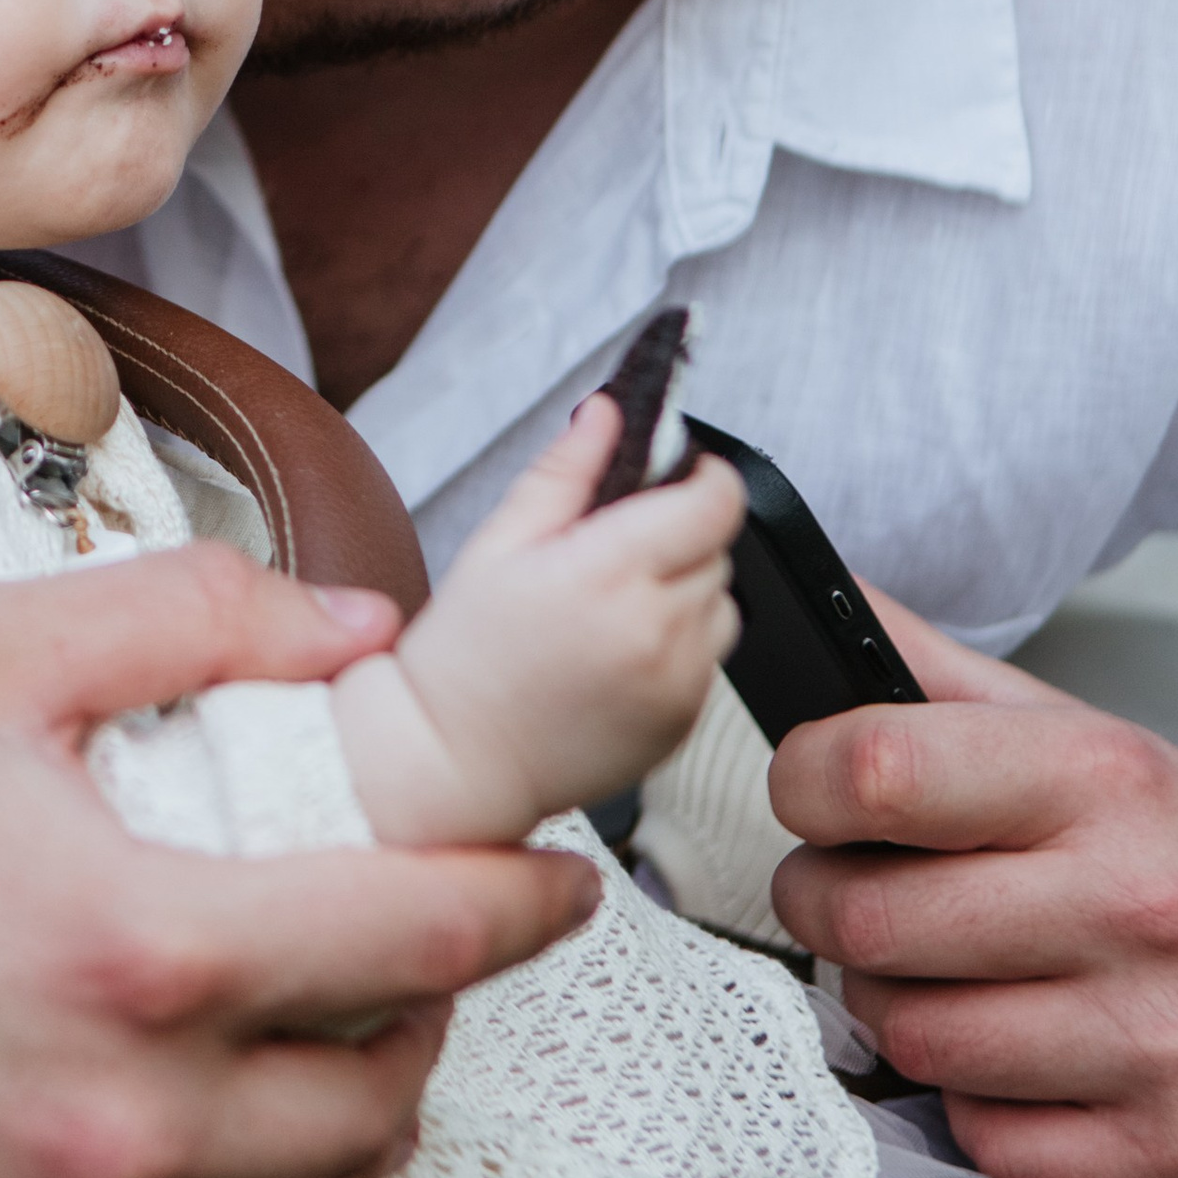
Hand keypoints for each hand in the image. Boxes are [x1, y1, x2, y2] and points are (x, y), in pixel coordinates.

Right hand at [0, 544, 589, 1177]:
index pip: (412, 938)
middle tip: (419, 961)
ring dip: (352, 1143)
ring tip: (340, 1068)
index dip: (516, 906)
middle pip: (376, 1095)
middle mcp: (119, 1116)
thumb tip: (358, 624)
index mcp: (139, 942)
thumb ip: (193, 611)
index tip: (557, 885)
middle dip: (431, 1020)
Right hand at [342, 399, 744, 844]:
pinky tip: (616, 655)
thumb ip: (565, 471)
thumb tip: (608, 412)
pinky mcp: (683, 723)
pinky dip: (679, 647)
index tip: (680, 474)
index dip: (705, 476)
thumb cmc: (463, 656)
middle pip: (719, 549)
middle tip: (615, 550)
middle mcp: (653, 630)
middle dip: (681, 535)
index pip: (714, 501)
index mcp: (605, 572)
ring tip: (615, 608)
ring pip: (723, 606)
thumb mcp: (498, 543)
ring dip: (686, 593)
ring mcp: (676, 683)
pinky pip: (709, 661)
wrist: (453, 764)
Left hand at [769, 591, 1177, 1177]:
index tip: (812, 798)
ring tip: (943, 979)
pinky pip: (983, 1141)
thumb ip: (938, 676)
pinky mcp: (1168, 1149)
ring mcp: (1158, 1038)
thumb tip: (831, 603)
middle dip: (828, 907)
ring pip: (911, 1038)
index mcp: (1103, 781)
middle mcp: (1139, 905)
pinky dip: (978, 1108)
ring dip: (899, 1011)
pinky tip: (1019, 1061)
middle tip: (856, 898)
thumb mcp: (1080, 736)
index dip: (805, 784)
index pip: (877, 771)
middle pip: (868, 920)